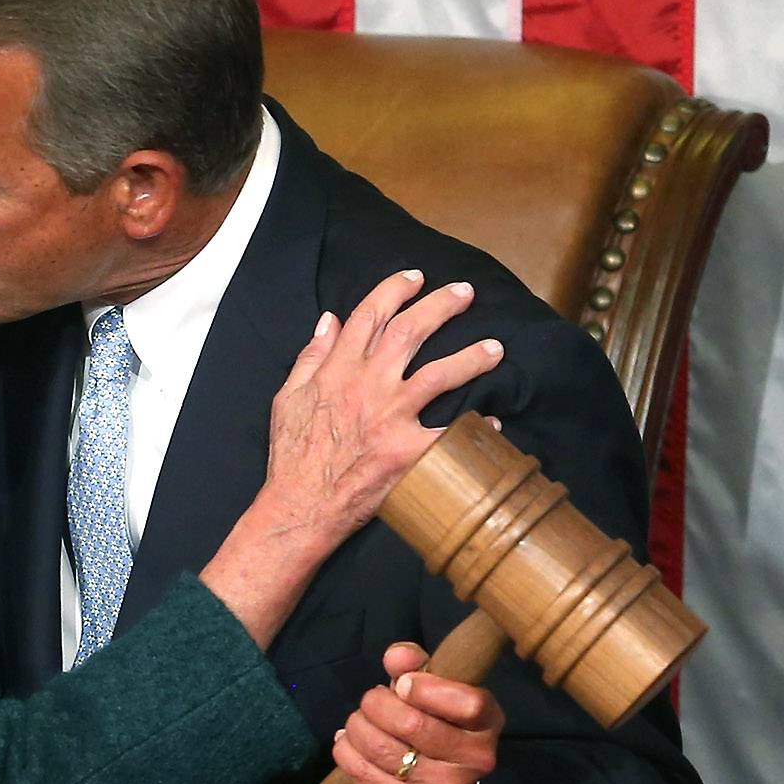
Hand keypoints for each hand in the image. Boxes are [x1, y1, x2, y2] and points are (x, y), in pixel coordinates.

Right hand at [262, 270, 501, 554]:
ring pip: (439, 374)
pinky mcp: (407, 452)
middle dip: (441, 306)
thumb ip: (310, 357)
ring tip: (495, 348)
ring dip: (471, 357)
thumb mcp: (287, 398)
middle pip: (410, 331)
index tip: (415, 277)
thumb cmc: (292, 456)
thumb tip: (329, 321)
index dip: (394, 289)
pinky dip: (473, 427)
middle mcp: (367, 386)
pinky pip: (449, 435)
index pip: (369, 316)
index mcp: (338, 370)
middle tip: (465, 293)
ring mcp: (390, 418)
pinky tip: (491, 421)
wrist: (301, 506)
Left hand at [332, 642, 502, 783]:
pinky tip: (349, 745)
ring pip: (381, 749)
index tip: (402, 685)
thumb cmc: (437, 729)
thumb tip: (396, 657)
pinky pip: (365, 775)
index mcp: (487, 724)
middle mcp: (475, 761)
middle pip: (411, 724)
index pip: (467, 704)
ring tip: (357, 723)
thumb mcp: (435, 692)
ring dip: (356, 728)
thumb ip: (416, 666)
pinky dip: (347, 753)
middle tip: (370, 702)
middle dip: (376, 704)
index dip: (426, 689)